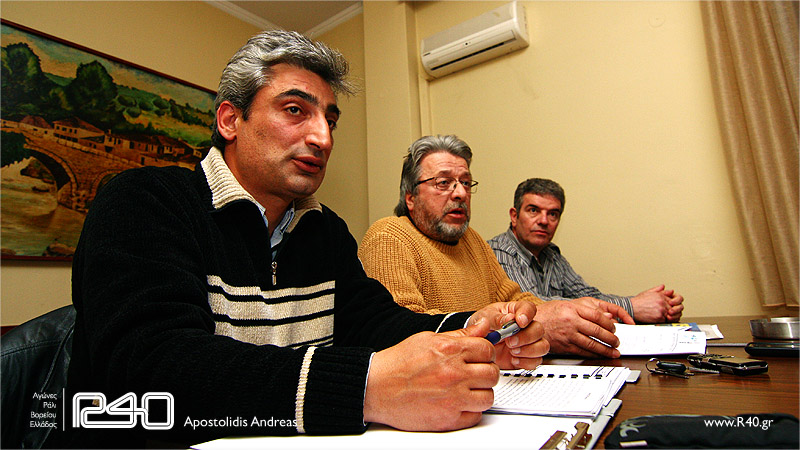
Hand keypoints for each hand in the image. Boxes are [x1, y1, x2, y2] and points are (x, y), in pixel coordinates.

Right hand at [363, 321, 497, 430]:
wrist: (376, 388)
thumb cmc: (398, 363)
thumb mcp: (428, 339)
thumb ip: (460, 334)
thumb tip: (483, 326)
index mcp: (450, 350)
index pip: (487, 349)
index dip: (484, 353)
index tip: (478, 357)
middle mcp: (454, 373)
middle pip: (492, 374)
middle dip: (485, 373)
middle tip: (473, 374)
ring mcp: (452, 398)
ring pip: (488, 397)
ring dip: (480, 393)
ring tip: (466, 390)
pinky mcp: (448, 418)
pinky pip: (475, 416)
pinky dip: (470, 411)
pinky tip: (458, 403)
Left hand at [468, 300, 549, 369]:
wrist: (478, 345)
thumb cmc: (482, 326)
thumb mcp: (484, 318)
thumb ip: (496, 318)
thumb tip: (508, 319)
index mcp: (515, 312)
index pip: (529, 308)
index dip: (528, 314)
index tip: (520, 322)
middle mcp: (526, 326)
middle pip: (539, 329)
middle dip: (526, 337)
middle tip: (510, 342)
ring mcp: (528, 342)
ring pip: (542, 346)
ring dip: (529, 350)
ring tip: (512, 351)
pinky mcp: (527, 357)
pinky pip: (536, 361)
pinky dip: (525, 362)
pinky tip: (513, 359)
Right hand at [534, 298, 631, 357]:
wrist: (528, 324)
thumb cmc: (546, 314)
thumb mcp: (566, 304)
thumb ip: (585, 309)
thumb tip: (605, 314)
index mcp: (572, 309)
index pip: (597, 316)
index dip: (609, 323)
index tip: (614, 328)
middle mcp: (571, 322)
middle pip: (597, 331)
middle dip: (611, 338)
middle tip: (617, 341)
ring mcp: (568, 335)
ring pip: (592, 343)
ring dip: (606, 349)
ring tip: (613, 351)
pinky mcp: (565, 346)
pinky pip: (583, 351)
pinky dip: (594, 354)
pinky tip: (600, 355)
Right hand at [631, 285, 683, 322]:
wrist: (631, 308)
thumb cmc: (638, 302)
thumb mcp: (648, 292)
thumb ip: (658, 290)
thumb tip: (665, 288)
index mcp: (661, 295)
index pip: (675, 299)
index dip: (676, 304)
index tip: (673, 307)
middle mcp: (662, 301)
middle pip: (675, 308)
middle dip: (674, 312)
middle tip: (671, 314)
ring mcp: (661, 309)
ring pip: (672, 315)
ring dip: (671, 317)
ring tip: (667, 317)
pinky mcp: (659, 317)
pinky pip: (666, 320)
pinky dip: (665, 321)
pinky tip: (662, 320)